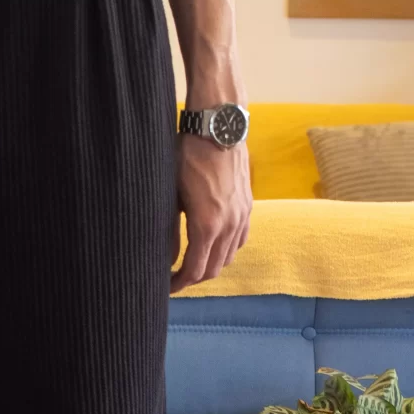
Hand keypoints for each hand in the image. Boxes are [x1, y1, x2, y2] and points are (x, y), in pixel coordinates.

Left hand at [170, 135, 251, 292]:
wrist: (218, 126)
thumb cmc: (188, 154)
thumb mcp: (171, 193)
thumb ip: (170, 229)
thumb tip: (167, 256)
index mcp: (207, 225)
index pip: (195, 271)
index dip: (179, 284)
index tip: (166, 287)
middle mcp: (229, 226)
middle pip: (213, 269)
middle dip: (193, 279)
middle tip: (175, 279)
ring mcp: (242, 216)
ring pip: (228, 257)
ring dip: (210, 265)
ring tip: (192, 263)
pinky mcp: (248, 206)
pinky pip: (240, 240)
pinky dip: (226, 250)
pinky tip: (213, 245)